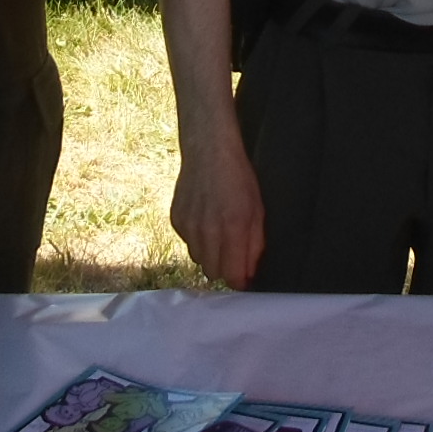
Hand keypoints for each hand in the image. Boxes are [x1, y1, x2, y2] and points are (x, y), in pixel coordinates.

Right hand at [171, 133, 265, 288]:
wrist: (208, 150)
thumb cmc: (238, 178)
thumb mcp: (257, 210)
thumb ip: (254, 244)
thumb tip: (249, 273)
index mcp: (232, 228)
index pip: (232, 275)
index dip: (239, 281)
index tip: (244, 278)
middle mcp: (207, 231)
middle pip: (213, 272)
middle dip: (225, 268)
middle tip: (232, 252)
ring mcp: (188, 226)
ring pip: (198, 259)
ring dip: (209, 254)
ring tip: (218, 233)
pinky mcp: (176, 220)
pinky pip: (187, 242)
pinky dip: (196, 239)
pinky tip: (204, 220)